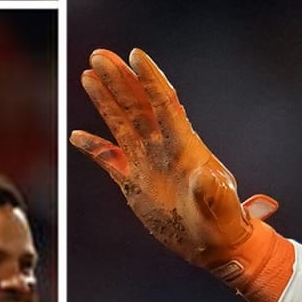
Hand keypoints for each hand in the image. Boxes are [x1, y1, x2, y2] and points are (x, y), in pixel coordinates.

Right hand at [70, 48, 278, 272]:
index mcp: (185, 147)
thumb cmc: (226, 225)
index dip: (150, 79)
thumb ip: (213, 193)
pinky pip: (109, 159)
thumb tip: (205, 177)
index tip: (135, 54)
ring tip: (88, 74)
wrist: (217, 247)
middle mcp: (163, 148)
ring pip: (122, 123)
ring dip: (105, 99)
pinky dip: (93, 147)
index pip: (164, 104)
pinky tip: (76, 136)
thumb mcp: (224, 209)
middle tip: (99, 54)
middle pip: (138, 104)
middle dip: (119, 79)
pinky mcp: (134, 183)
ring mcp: (147, 163)